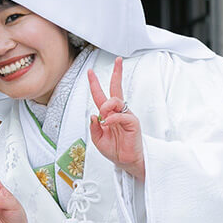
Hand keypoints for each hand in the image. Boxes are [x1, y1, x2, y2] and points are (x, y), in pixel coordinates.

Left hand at [88, 56, 143, 180]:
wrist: (126, 161)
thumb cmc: (114, 150)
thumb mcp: (98, 139)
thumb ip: (94, 127)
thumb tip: (93, 114)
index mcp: (108, 115)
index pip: (101, 95)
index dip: (95, 84)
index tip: (90, 72)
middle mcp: (117, 112)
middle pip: (116, 89)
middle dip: (117, 74)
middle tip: (118, 61)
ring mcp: (126, 116)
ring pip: (115, 100)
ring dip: (106, 106)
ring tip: (103, 116)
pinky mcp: (133, 123)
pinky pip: (121, 115)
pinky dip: (112, 118)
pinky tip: (108, 123)